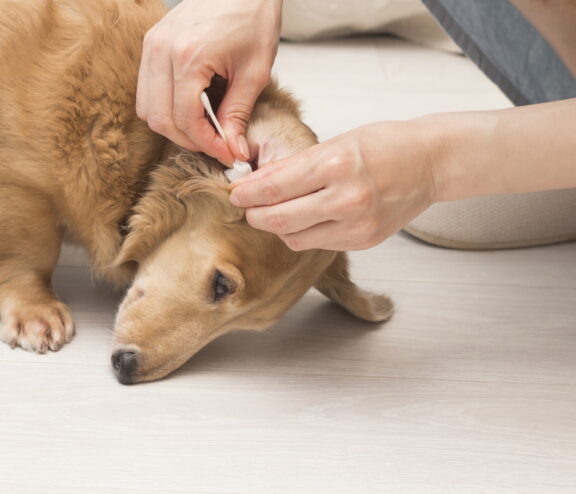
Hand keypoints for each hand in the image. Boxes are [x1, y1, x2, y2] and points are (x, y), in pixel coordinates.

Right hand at [137, 0, 281, 165]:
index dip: (207, 144)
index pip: (186, 120)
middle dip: (189, 140)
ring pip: (147, 108)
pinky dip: (165, 107)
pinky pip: (147, 90)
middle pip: (160, 119)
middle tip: (217, 146)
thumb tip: (233, 150)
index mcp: (188, 56)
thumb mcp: (254, 71)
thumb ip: (238, 114)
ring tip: (204, 131)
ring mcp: (151, 46)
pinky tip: (192, 109)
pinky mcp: (151, 44)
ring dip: (174, 126)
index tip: (228, 154)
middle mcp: (161, 51)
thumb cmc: (253, 17)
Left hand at [229, 121, 439, 250]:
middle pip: (279, 220)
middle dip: (255, 215)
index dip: (246, 194)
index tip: (234, 194)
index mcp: (337, 165)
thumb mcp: (336, 143)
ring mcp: (357, 225)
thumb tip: (255, 181)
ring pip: (294, 238)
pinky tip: (305, 217)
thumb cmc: (385, 145)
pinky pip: (317, 243)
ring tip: (276, 211)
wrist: (431, 163)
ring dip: (277, 227)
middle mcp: (347, 199)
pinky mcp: (363, 241)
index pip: (274, 188)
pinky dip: (303, 232)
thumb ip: (294, 165)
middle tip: (247, 207)